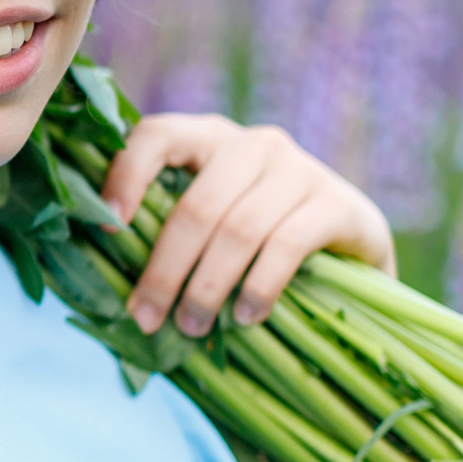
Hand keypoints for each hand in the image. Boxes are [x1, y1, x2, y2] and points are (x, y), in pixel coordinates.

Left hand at [99, 114, 395, 337]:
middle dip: (165, 270)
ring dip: (208, 287)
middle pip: (196, 206)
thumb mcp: (213, 220)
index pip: (157, 135)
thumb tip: (109, 279)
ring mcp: (300, 169)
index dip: (125, 176)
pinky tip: (245, 317)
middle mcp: (255, 144)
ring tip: (192, 327)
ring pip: (238, 230)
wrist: (353, 244)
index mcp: (210, 138)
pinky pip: (286, 246)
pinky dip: (259, 287)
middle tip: (147, 318)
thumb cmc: (260, 237)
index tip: (110, 231)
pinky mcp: (338, 204)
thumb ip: (170, 228)